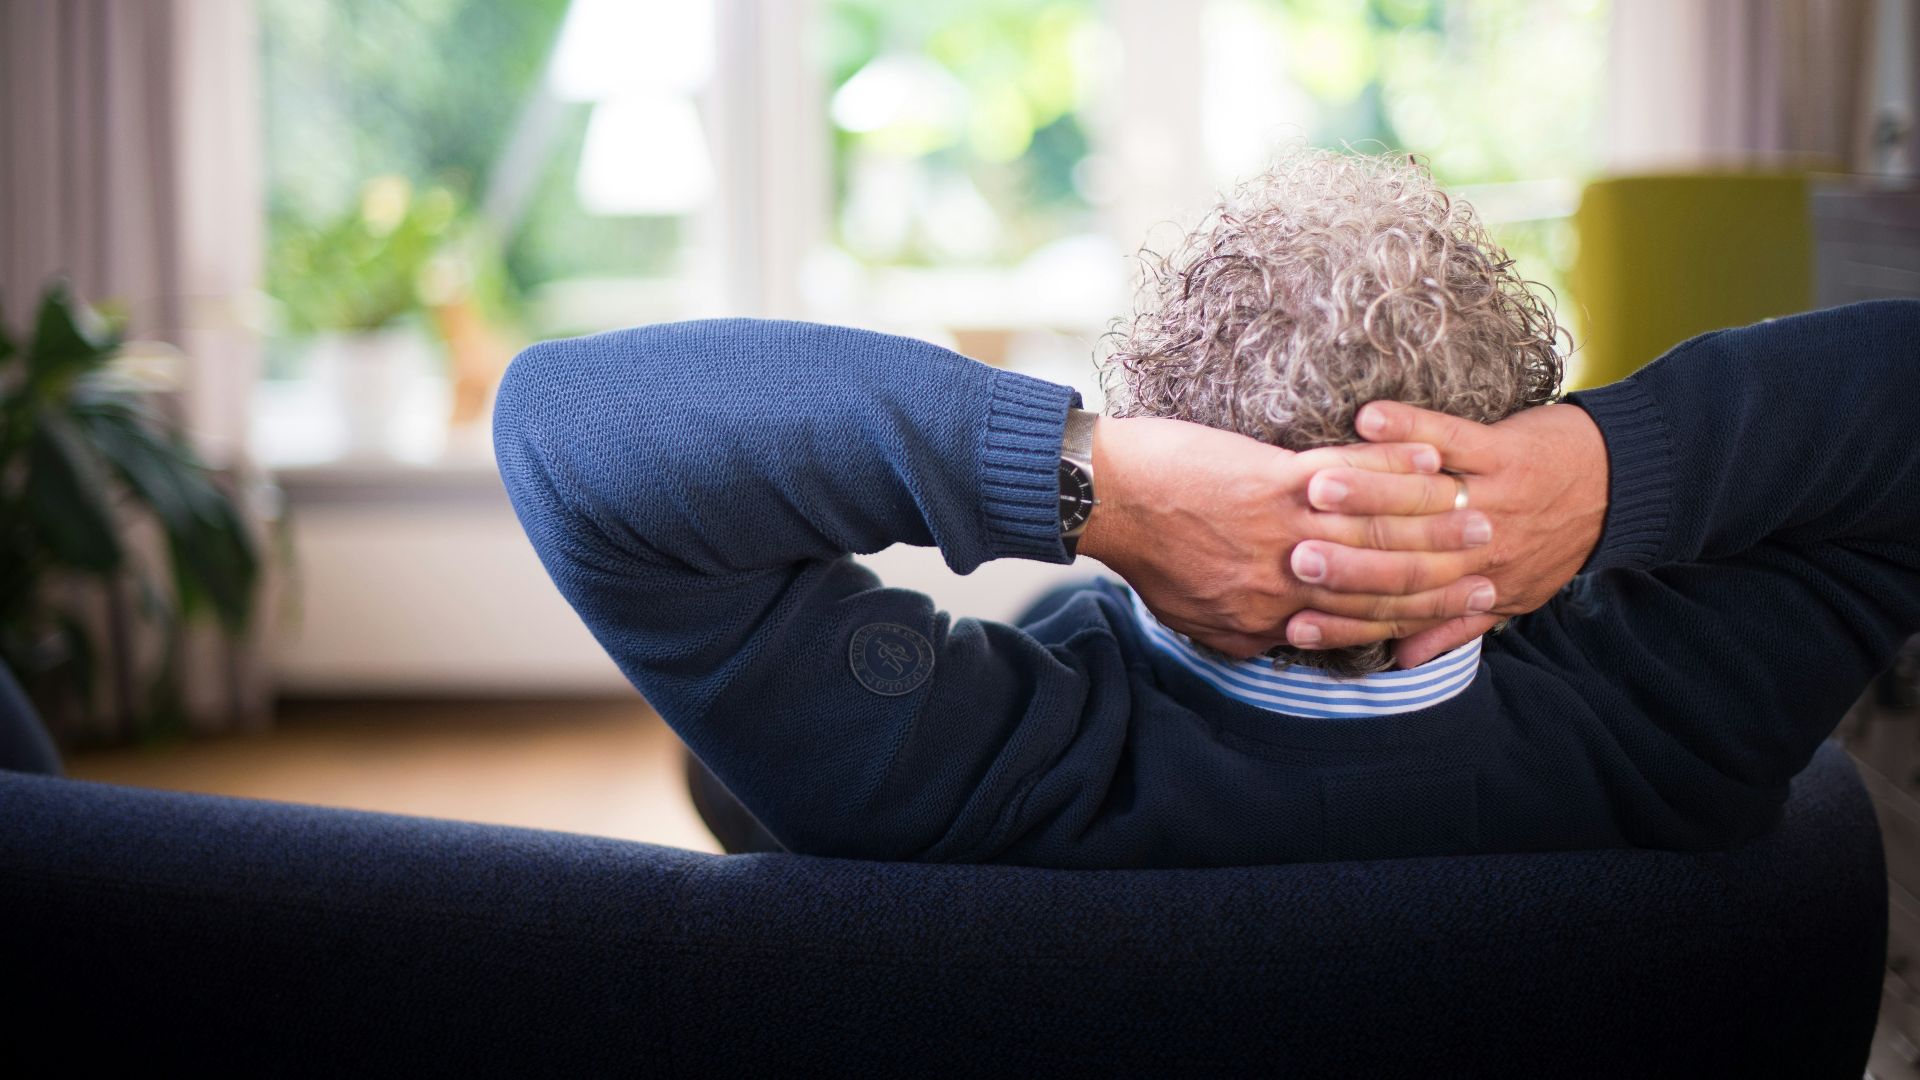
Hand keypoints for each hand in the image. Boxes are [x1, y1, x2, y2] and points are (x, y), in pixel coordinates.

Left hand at [1076, 415, 1498, 659]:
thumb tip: (1288, 642)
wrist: (1103, 500)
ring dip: (1435, 518)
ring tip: (1476, 507)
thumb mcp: (1198, 620)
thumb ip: (1251, 634)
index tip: (1463, 604)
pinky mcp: (1272, 481)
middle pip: (1384, 581)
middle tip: (1492, 556)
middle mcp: (1287, 581)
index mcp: (1271, 617)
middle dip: (1445, 570)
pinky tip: (1430, 456)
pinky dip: (1393, 467)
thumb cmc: (1146, 556)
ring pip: (1376, 531)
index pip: (1363, 623)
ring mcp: (1282, 530)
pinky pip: (1349, 477)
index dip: (1420, 616)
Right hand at [1282, 400, 1609, 666]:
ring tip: (1315, 488)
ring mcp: (1492, 498)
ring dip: (1366, 491)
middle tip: (1291, 557)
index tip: (1293, 620)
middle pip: (1404, 558)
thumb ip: (1452, 627)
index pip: (1400, 610)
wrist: (1624, 486)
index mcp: (1476, 587)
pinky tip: (1367, 419)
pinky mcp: (1504, 451)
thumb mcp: (1512, 598)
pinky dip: (1410, 427)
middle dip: (1345, 558)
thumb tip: (1399, 661)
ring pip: (1420, 502)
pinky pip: (1452, 437)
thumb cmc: (1558, 542)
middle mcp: (1481, 550)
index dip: (1346, 618)